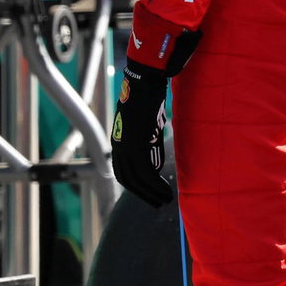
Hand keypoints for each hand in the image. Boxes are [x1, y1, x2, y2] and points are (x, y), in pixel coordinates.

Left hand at [111, 61, 172, 206]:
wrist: (145, 81)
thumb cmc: (149, 98)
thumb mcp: (148, 124)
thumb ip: (149, 143)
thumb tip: (155, 161)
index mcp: (119, 142)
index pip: (124, 173)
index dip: (136, 187)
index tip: (151, 195)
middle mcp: (119, 146)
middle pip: (128, 180)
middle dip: (144, 195)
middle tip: (159, 203)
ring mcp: (126, 146)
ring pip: (137, 179)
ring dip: (151, 193)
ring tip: (166, 200)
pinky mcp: (136, 143)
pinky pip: (145, 171)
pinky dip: (155, 184)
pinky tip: (166, 189)